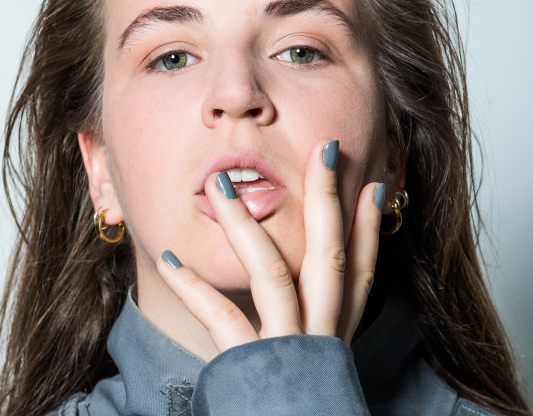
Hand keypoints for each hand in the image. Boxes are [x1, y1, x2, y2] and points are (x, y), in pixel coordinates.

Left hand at [156, 139, 383, 352]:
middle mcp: (321, 333)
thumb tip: (306, 280)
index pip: (363, 267)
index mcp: (337, 330)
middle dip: (328, 201)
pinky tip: (171, 259)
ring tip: (222, 185)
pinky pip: (222, 320)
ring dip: (247, 226)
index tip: (371, 183)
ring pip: (274, 273)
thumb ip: (316, 318)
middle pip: (331, 256)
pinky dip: (195, 288)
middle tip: (325, 152)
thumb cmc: (298, 403)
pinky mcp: (251, 368)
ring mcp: (288, 348)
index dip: (368, 224)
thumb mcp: (317, 356)